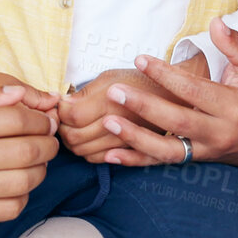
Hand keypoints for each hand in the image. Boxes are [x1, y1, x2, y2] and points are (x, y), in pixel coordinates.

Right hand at [0, 81, 60, 229]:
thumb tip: (21, 95)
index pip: (18, 120)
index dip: (40, 121)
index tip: (46, 123)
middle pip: (27, 151)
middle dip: (48, 145)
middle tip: (49, 142)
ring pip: (25, 181)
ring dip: (41, 170)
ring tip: (38, 162)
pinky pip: (11, 207)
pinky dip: (24, 195)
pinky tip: (18, 184)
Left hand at [56, 67, 177, 162]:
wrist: (176, 96)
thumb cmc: (142, 82)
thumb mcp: (111, 77)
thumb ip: (85, 92)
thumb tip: (63, 104)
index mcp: (111, 100)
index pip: (71, 115)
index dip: (61, 111)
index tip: (62, 104)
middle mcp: (119, 123)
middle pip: (75, 137)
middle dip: (64, 128)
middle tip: (66, 118)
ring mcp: (125, 142)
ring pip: (85, 153)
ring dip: (75, 143)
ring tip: (78, 128)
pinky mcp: (131, 153)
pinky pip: (103, 161)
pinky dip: (91, 154)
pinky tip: (92, 142)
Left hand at [98, 16, 237, 166]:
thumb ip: (236, 44)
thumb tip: (216, 22)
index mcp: (233, 105)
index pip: (193, 90)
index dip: (166, 75)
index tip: (140, 60)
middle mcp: (219, 131)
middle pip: (176, 121)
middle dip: (144, 106)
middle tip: (115, 91)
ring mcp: (207, 150)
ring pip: (168, 150)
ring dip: (135, 138)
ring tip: (109, 123)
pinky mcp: (198, 160)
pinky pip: (164, 163)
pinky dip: (137, 161)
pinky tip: (112, 156)